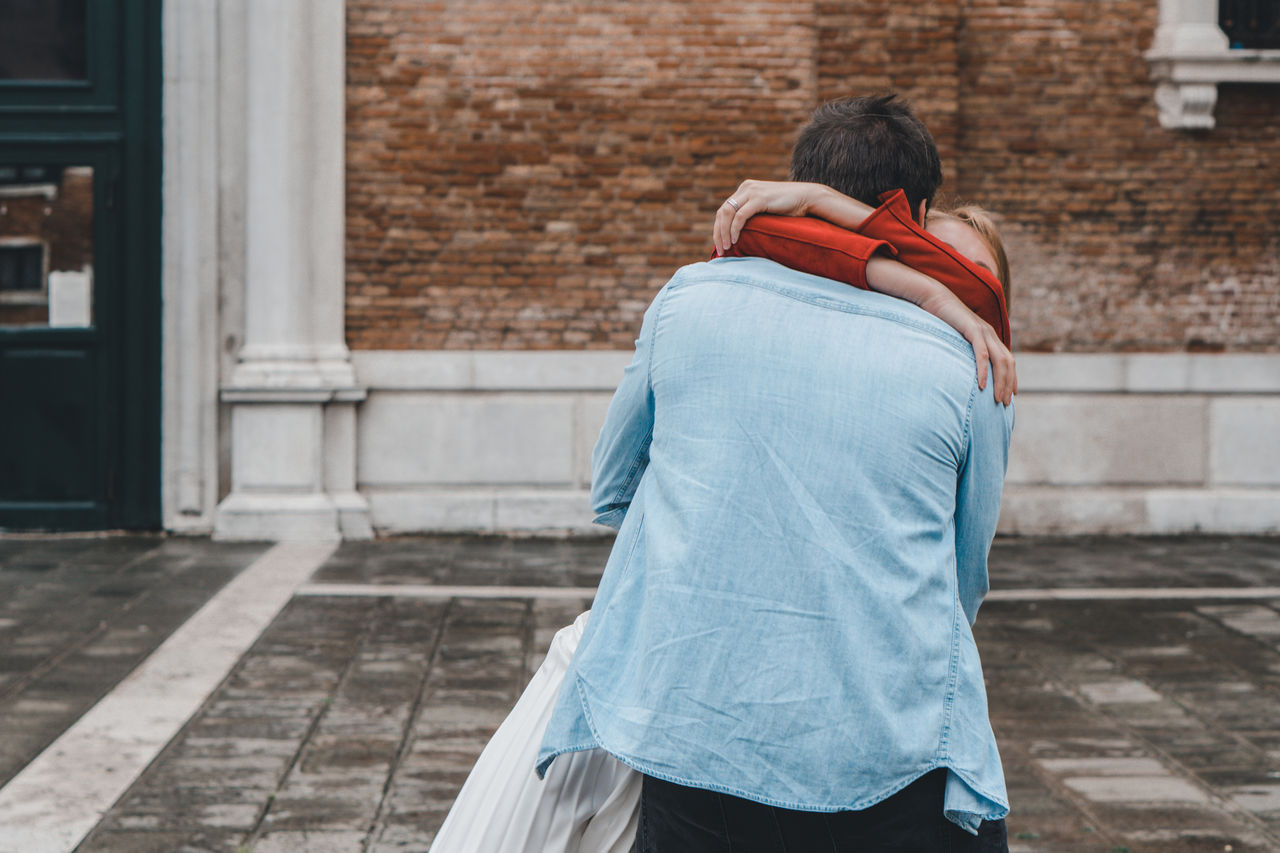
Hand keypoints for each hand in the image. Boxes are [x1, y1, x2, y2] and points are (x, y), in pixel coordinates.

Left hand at [714, 180, 828, 254]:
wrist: (807, 198)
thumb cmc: (789, 208)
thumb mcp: (765, 208)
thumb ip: (752, 213)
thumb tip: (741, 233)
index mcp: (745, 189)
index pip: (724, 210)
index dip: (718, 228)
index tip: (719, 245)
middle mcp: (746, 188)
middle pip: (722, 212)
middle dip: (718, 233)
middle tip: (720, 250)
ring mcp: (752, 191)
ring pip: (728, 213)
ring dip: (724, 233)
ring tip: (726, 248)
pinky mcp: (759, 198)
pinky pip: (740, 216)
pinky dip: (734, 229)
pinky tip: (735, 240)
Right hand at [919, 292, 1017, 404]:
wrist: (934, 298)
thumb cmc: (941, 320)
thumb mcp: (956, 337)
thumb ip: (963, 349)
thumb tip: (962, 366)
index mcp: (989, 336)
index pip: (1008, 360)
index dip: (1012, 378)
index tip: (1011, 395)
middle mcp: (991, 334)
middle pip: (1008, 363)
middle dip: (1008, 384)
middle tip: (1004, 404)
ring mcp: (983, 331)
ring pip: (1000, 361)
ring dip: (1000, 382)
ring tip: (997, 399)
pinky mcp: (972, 330)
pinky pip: (982, 354)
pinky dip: (983, 371)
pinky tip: (981, 385)